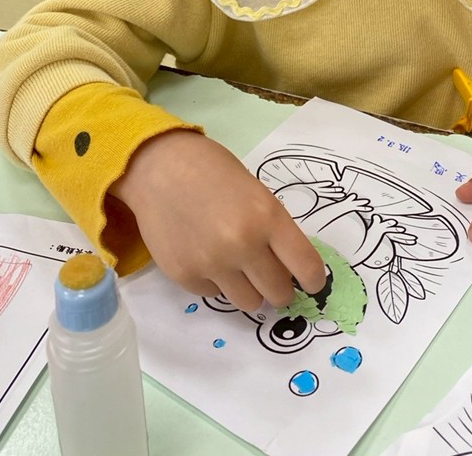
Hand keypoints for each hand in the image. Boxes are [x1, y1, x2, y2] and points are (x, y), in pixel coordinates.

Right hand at [112, 131, 325, 310]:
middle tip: (271, 274)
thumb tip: (291, 266)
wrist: (158, 167)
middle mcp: (242, 245)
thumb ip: (273, 228)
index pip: (306, 266)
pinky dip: (217, 282)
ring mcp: (212, 264)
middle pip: (279, 293)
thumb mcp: (256, 191)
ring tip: (239, 266)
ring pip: (249, 303)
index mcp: (267, 217)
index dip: (314, 279)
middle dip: (280, 287)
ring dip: (250, 289)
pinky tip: (206, 254)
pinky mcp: (184, 277)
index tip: (312, 283)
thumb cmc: (212, 170)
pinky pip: (215, 294)